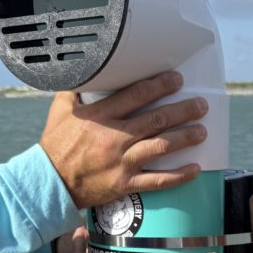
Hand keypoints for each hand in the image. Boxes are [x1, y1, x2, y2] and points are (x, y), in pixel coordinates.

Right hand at [40, 71, 208, 208]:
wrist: (49, 182)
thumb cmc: (56, 145)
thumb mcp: (61, 110)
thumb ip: (76, 89)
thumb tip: (87, 68)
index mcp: (100, 116)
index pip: (136, 95)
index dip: (160, 85)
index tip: (177, 80)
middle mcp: (114, 137)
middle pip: (156, 120)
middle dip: (183, 110)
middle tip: (201, 105)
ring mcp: (121, 162)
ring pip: (161, 147)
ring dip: (185, 138)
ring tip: (202, 131)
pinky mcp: (125, 184)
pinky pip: (157, 181)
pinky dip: (178, 176)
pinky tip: (195, 169)